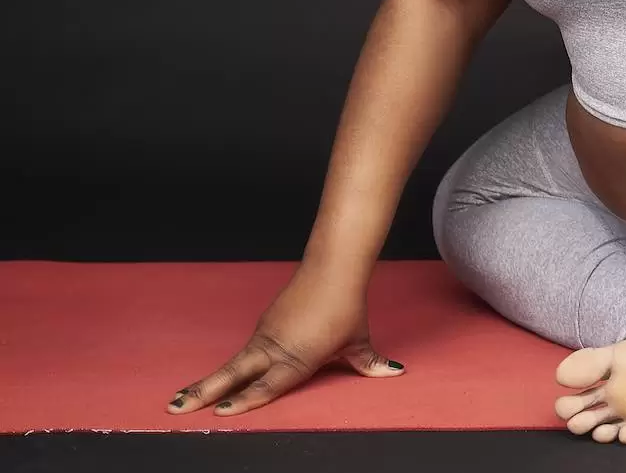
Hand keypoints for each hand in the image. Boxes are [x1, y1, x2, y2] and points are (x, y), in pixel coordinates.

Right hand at [165, 262, 404, 416]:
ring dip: (207, 382)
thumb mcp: (358, 339)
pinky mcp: (263, 326)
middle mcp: (276, 348)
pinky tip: (212, 383)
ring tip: (179, 401)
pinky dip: (225, 369)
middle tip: (176, 409)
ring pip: (233, 364)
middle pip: (235, 374)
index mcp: (299, 356)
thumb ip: (370, 361)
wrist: (332, 268)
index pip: (268, 384)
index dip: (247, 399)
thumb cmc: (346, 307)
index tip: (222, 412)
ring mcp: (265, 336)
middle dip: (205, 392)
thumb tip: (394, 372)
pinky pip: (243, 352)